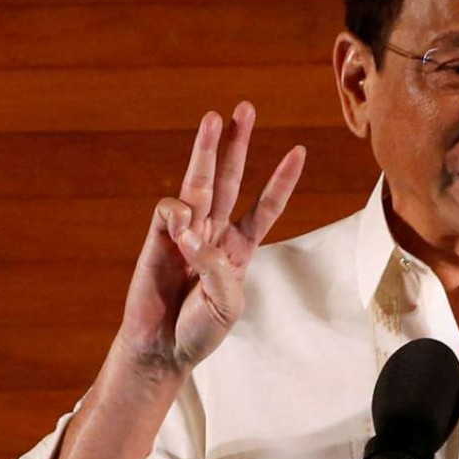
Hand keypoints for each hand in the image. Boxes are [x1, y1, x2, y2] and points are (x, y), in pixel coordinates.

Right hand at [117, 101, 304, 373]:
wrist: (162, 350)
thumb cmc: (199, 330)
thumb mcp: (226, 304)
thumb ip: (219, 268)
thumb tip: (194, 232)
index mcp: (240, 248)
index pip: (266, 206)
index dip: (281, 181)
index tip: (299, 151)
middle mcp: (215, 232)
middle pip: (230, 178)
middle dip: (237, 144)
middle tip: (245, 108)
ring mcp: (187, 231)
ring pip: (199, 181)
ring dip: (207, 149)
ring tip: (213, 117)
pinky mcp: (159, 237)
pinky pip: (171, 210)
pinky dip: (179, 214)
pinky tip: (181, 232)